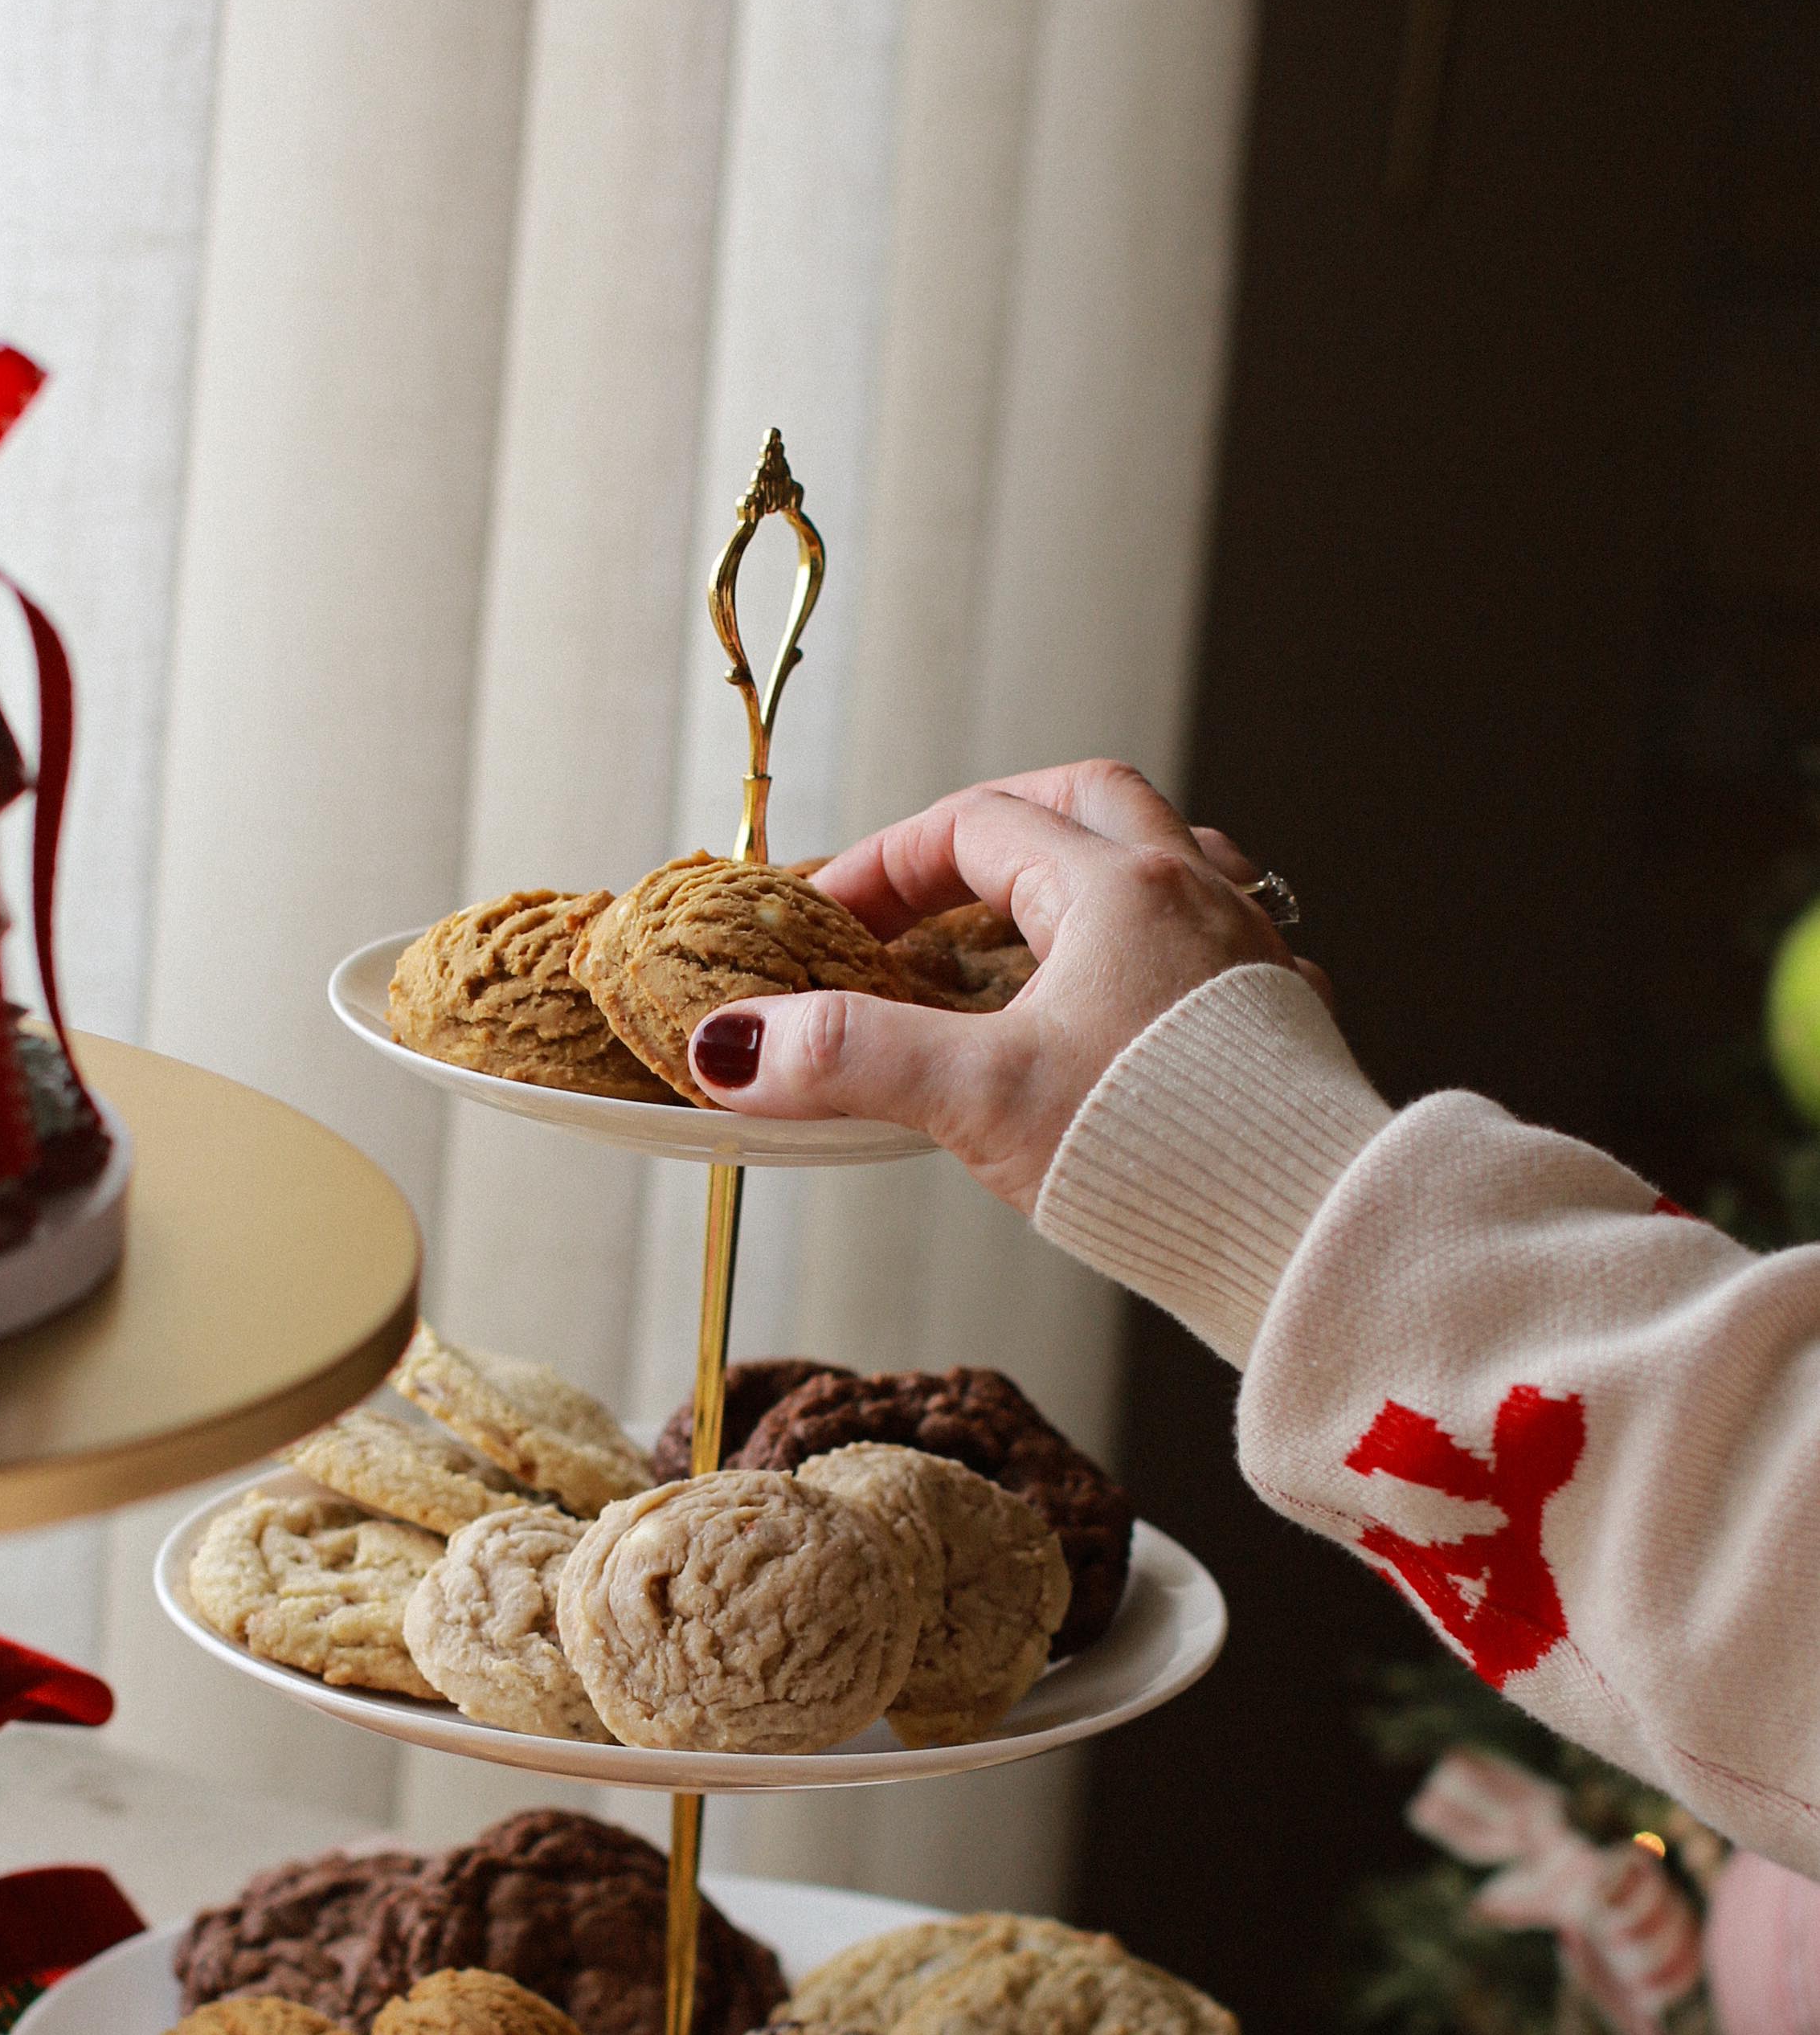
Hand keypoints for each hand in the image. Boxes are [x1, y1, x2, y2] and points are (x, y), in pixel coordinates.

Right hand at [687, 759, 1328, 1218]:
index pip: (975, 824)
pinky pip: (1217, 945)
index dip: (886, 863)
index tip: (825, 922)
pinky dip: (1155, 950)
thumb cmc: (1154, 1154)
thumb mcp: (977, 1100)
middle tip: (929, 881)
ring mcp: (1250, 954)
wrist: (1307, 1234)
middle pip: (1085, 800)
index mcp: (1118, 886)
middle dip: (995, 824)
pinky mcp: (1284, 1025)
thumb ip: (852, 1063)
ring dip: (1089, 871)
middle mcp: (1196, 895)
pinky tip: (1132, 1006)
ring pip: (1169, 858)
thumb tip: (727, 1047)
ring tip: (1030, 925)